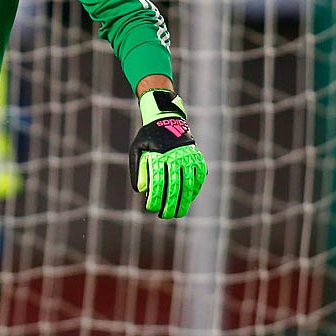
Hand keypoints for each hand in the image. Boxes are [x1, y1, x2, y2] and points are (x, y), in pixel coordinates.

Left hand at [128, 88, 206, 218]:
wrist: (167, 118)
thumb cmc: (148, 137)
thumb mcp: (137, 149)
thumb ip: (138, 169)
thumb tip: (140, 191)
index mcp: (159, 154)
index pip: (157, 181)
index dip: (155, 197)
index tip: (151, 208)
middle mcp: (175, 156)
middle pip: (173, 186)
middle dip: (169, 204)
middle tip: (164, 216)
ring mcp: (188, 157)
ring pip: (188, 184)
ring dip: (184, 201)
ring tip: (178, 214)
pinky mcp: (197, 157)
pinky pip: (198, 177)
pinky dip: (194, 189)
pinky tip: (189, 199)